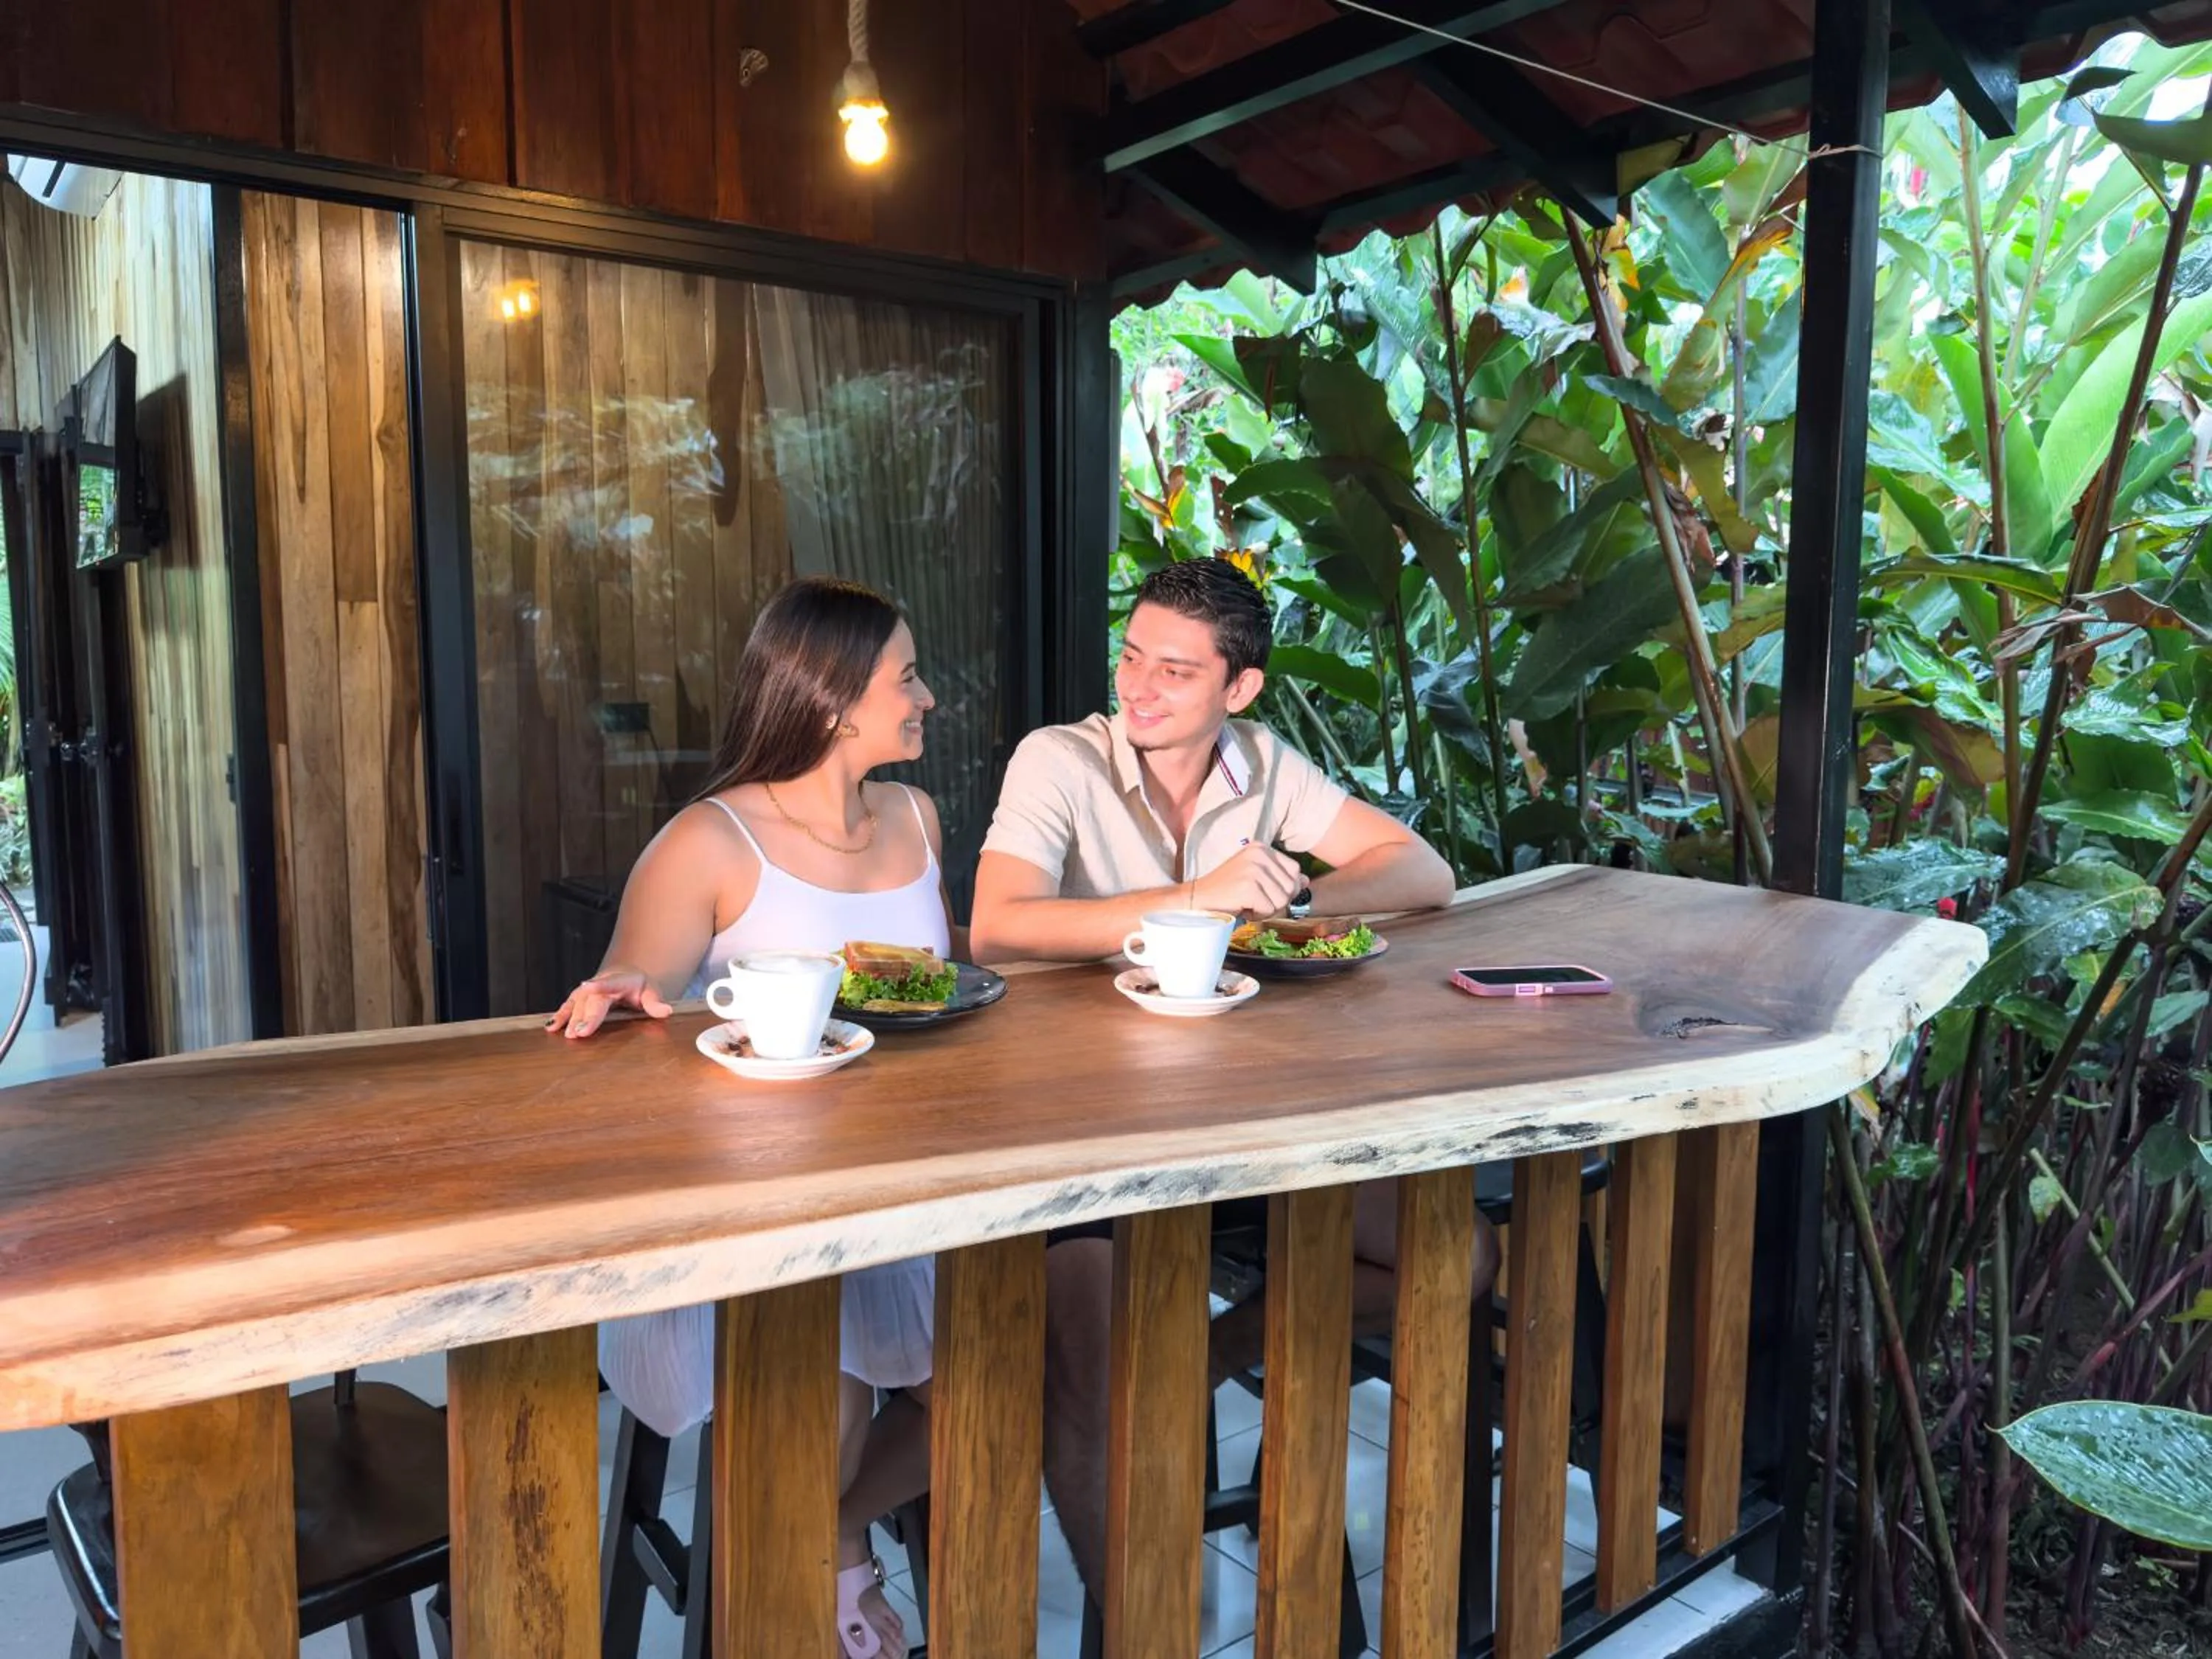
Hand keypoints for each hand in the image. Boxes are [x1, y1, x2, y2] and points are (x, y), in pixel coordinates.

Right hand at [547, 968, 671, 1038]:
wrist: (626, 974)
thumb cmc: (639, 985)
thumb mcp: (652, 992)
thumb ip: (656, 1003)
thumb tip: (666, 1011)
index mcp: (621, 980)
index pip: (610, 983)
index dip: (598, 985)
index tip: (586, 986)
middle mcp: (601, 983)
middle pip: (592, 1000)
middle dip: (585, 1015)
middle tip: (580, 1032)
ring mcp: (589, 991)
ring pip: (578, 1003)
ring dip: (570, 1018)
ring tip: (567, 1033)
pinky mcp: (580, 998)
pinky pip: (569, 1006)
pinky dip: (560, 1016)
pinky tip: (550, 1027)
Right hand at [1194, 844, 1303, 919]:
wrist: (1196, 899)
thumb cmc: (1227, 891)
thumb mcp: (1256, 878)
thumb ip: (1281, 877)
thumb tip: (1306, 881)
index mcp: (1261, 848)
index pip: (1295, 870)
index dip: (1284, 887)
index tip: (1262, 891)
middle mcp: (1259, 854)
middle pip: (1291, 886)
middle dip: (1276, 900)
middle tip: (1253, 899)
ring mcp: (1253, 869)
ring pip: (1282, 900)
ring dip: (1266, 909)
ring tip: (1246, 902)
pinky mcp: (1248, 887)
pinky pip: (1269, 909)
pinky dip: (1257, 915)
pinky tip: (1241, 907)